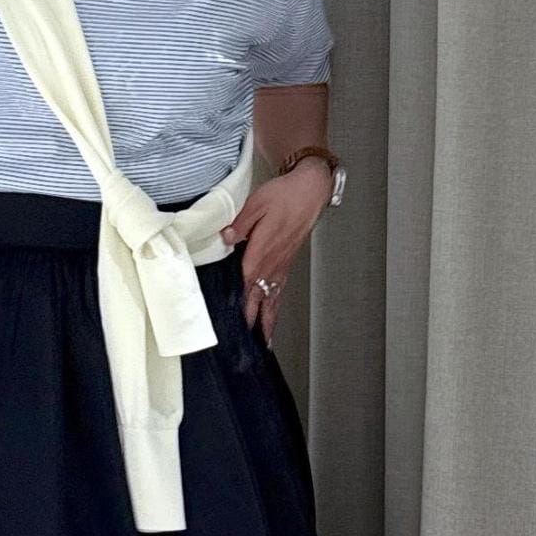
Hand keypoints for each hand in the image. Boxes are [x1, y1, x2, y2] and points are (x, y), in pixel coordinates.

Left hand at [219, 160, 332, 344]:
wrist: (310, 190)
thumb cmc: (285, 195)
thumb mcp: (256, 204)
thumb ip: (240, 224)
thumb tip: (225, 238)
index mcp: (262, 252)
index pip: (245, 284)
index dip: (237, 305)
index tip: (230, 323)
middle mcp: (273, 264)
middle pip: (258, 299)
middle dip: (251, 323)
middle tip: (244, 344)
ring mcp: (281, 266)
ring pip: (272, 300)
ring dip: (267, 322)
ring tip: (263, 343)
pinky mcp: (286, 264)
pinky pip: (279, 292)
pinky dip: (275, 309)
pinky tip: (272, 318)